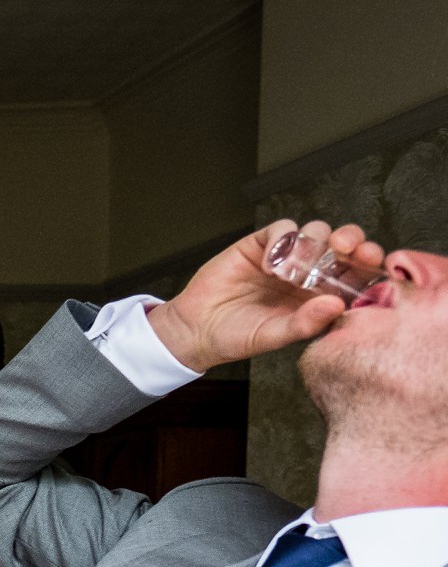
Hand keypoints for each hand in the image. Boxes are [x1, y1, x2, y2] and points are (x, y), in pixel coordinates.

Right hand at [149, 220, 378, 371]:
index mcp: (320, 296)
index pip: (354, 272)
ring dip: (316, 240)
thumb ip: (305, 323)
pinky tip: (271, 263)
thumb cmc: (236, 337)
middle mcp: (308, 273)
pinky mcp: (259, 245)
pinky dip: (282, 239)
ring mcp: (285, 258)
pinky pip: (282, 229)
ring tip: (299, 263)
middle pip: (342, 245)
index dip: (366, 263)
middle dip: (352, 241)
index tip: (371, 263)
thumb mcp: (274, 336)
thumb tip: (336, 305)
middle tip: (347, 248)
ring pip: (316, 232)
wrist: (195, 328)